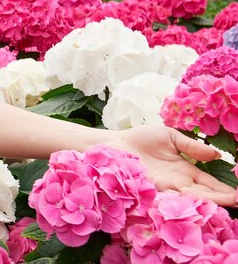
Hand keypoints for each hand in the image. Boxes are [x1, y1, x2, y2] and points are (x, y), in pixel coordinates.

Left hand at [107, 125, 237, 205]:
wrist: (115, 144)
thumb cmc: (141, 139)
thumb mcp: (171, 137)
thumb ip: (192, 146)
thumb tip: (217, 154)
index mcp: (185, 171)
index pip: (209, 183)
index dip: (224, 189)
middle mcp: (177, 183)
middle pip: (204, 195)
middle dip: (222, 199)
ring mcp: (165, 189)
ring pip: (190, 199)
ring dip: (208, 202)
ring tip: (227, 203)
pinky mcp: (152, 190)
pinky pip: (170, 198)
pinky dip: (183, 201)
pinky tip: (198, 201)